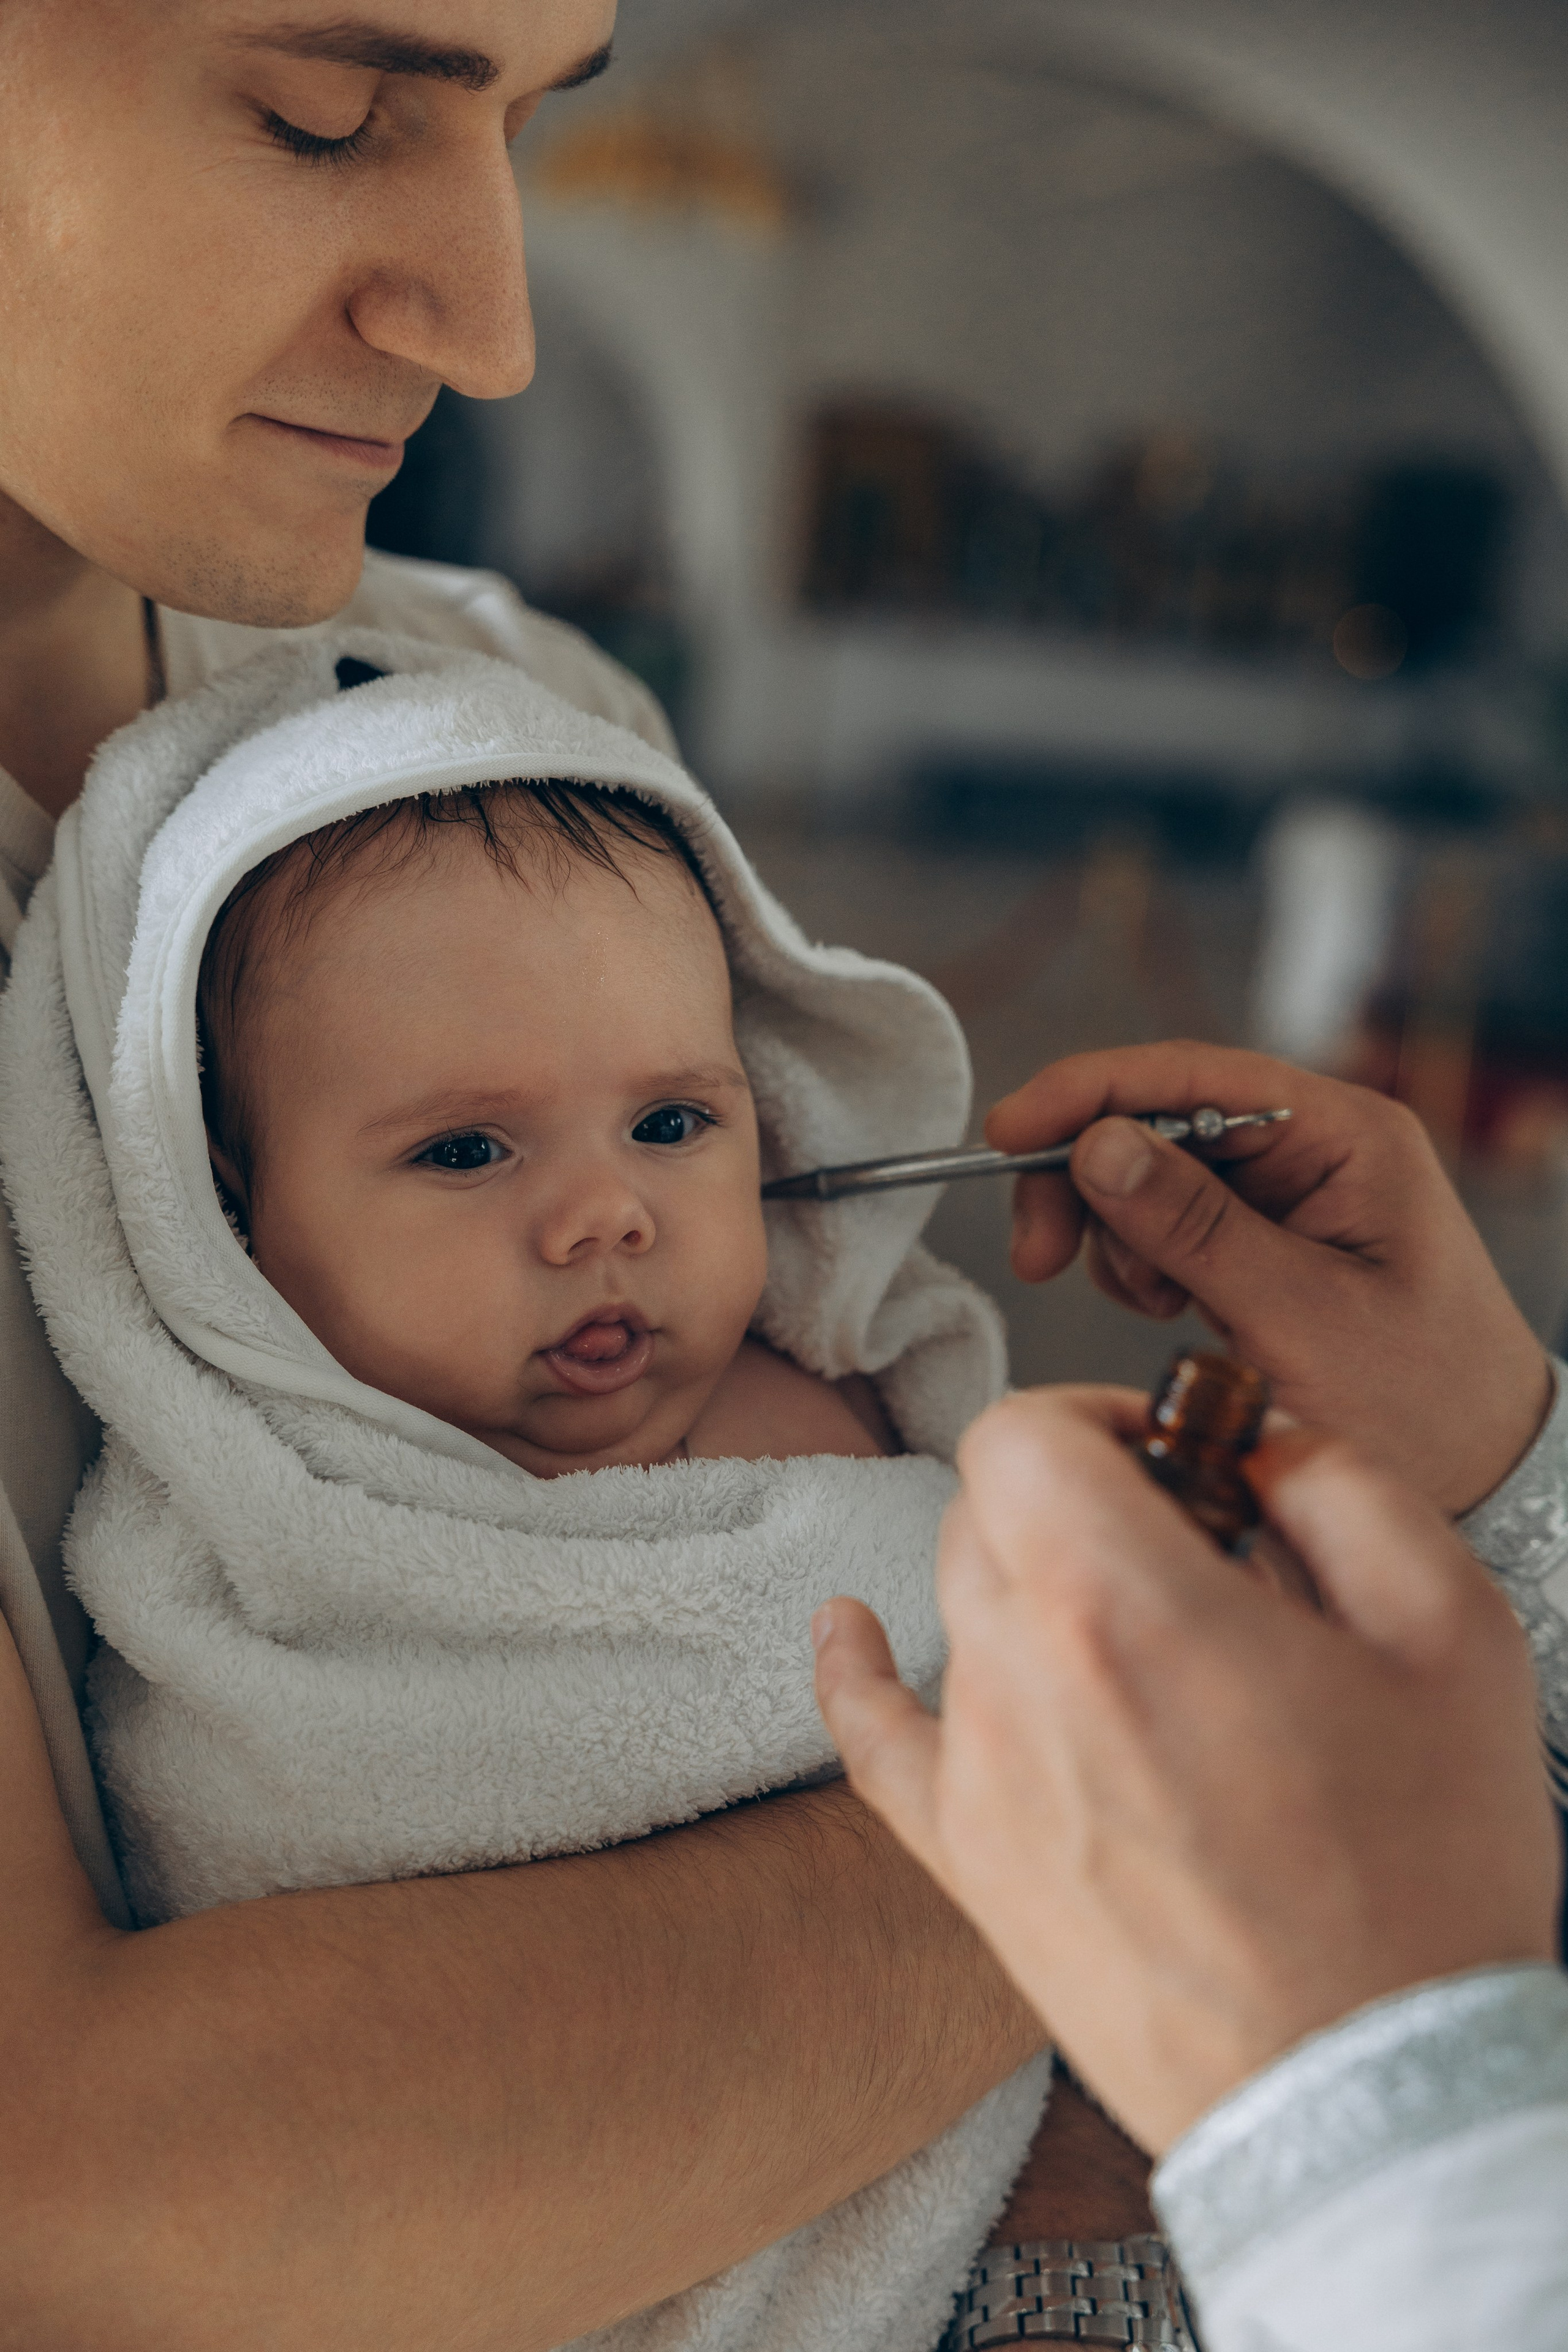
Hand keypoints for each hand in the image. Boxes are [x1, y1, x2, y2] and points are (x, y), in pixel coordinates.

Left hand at [813, 1387, 1561, 2153]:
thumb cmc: (1420, 1875)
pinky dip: (854, 1671)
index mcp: (1123, 1603)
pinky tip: (844, 1626)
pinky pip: (874, 1742)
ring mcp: (981, 1776)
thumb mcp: (1447, 1631)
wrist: (1372, 2090)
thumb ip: (1342, 1489)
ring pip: (960, 1607)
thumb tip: (1263, 1446)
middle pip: (989, 1510)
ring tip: (1148, 1635)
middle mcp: (1021, 1677)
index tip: (1168, 1454)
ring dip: (1038, 1583)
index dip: (1096, 1415)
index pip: (1022, 1430)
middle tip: (1187, 1545)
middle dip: (1080, 1495)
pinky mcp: (970, 1864)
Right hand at [986, 1043, 1549, 1514]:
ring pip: (1148, 1173)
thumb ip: (1195, 1230)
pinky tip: (1172, 1309)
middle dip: (1086, 1179)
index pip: (1189, 1075)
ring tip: (1158, 1305)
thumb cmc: (1429, 1404)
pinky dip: (1141, 1264)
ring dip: (1118, 1236)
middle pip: (1156, 1118)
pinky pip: (1167, 1223)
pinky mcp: (1265, 1237)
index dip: (1086, 1093)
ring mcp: (1290, 1190)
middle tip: (1040, 1257)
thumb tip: (1095, 1146)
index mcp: (1346, 1134)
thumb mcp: (1301, 1318)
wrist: (1492, 1476)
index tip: (1007, 1131)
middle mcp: (1316, 1144)